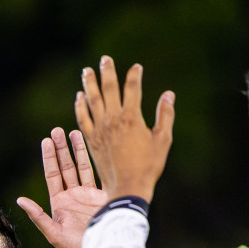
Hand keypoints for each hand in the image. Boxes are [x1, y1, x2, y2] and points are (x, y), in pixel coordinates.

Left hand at [16, 128, 108, 247]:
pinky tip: (94, 145)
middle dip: (60, 149)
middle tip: (56, 130)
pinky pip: (98, 173)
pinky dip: (95, 159)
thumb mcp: (54, 234)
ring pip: (81, 167)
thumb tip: (20, 199)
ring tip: (72, 132)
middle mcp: (73, 197)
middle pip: (65, 167)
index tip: (46, 140)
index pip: (52, 175)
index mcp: (59, 204)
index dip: (49, 158)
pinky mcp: (103, 196)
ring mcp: (88, 195)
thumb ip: (38, 216)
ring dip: (76, 150)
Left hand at [74, 56, 174, 203]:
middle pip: (108, 89)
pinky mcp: (91, 140)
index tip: (137, 67)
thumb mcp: (163, 140)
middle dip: (107, 72)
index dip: (134, 75)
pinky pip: (82, 119)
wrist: (127, 188)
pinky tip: (79, 97)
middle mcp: (113, 119)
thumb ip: (165, 115)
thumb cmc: (148, 166)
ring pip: (92, 100)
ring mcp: (99, 129)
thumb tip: (168, 94)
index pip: (132, 88)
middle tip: (105, 59)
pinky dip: (80, 107)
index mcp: (132, 117)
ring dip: (89, 84)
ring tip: (87, 71)